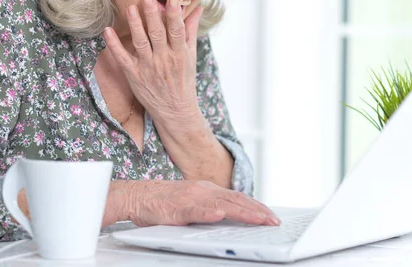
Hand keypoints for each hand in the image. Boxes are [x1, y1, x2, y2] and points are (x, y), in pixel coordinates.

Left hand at [102, 0, 203, 135]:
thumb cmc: (184, 80)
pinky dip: (114, 45)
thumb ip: (191, 30)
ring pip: (140, 43)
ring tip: (130, 8)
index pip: (178, 31)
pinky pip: (123, 58)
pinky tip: (108, 31)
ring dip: (135, 25)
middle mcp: (164, 59)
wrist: (175, 110)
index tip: (172, 0)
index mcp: (180, 54)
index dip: (174, 15)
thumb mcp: (191, 55)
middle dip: (152, 15)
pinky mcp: (134, 75)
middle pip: (158, 34)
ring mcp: (148, 67)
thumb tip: (198, 8)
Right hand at [104, 180, 280, 226]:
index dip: (256, 206)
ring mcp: (192, 198)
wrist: (137, 196)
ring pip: (222, 204)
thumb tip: (229, 217)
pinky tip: (220, 215)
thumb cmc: (163, 202)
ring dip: (242, 212)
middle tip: (273, 221)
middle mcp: (203, 190)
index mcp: (208, 190)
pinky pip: (196, 210)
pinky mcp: (178, 208)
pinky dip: (209, 212)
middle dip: (257, 210)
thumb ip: (210, 208)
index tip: (270, 215)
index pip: (238, 197)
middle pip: (236, 200)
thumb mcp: (192, 203)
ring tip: (258, 219)